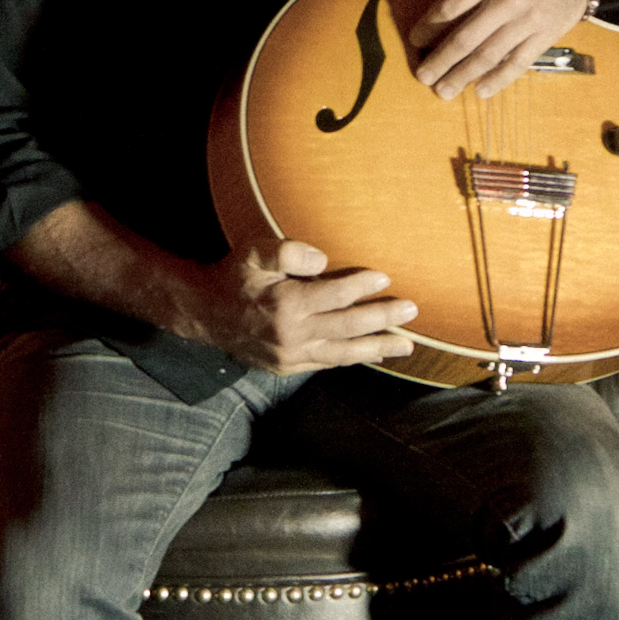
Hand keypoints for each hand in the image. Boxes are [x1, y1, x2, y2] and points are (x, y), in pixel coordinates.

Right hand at [196, 238, 419, 373]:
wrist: (206, 314)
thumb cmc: (233, 277)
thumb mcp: (251, 253)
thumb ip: (285, 252)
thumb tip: (322, 260)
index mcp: (286, 305)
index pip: (335, 295)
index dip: (362, 285)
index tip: (385, 278)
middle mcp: (293, 334)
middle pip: (348, 326)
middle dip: (383, 318)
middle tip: (411, 310)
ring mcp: (292, 355)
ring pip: (344, 353)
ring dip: (377, 347)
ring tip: (406, 345)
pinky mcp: (289, 367)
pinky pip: (328, 364)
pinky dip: (352, 359)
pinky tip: (372, 355)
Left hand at [404, 0, 591, 100]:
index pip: (450, 7)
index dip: (429, 27)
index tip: (415, 41)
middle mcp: (507, 0)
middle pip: (465, 38)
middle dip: (440, 61)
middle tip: (422, 76)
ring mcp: (527, 21)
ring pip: (488, 55)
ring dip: (462, 76)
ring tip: (442, 92)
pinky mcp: (544, 36)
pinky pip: (518, 63)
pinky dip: (499, 80)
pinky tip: (481, 92)